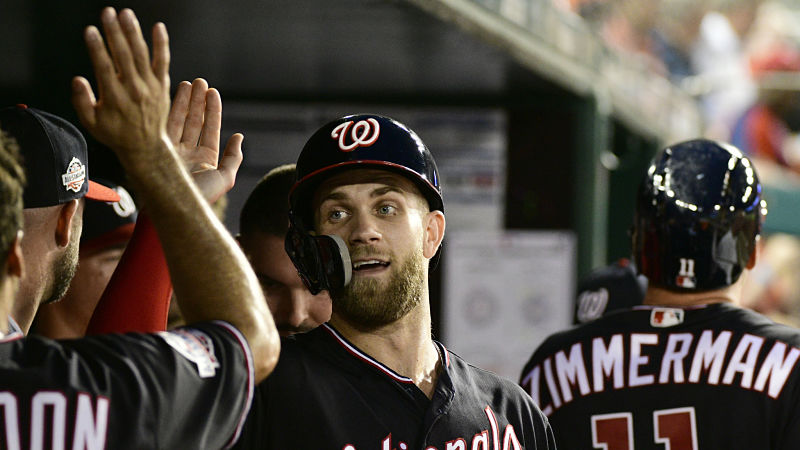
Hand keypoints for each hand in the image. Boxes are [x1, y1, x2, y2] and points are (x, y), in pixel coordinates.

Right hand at [71, 7, 171, 169]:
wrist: (146, 147)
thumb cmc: (116, 134)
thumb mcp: (92, 124)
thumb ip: (82, 102)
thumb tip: (77, 80)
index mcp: (114, 98)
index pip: (104, 67)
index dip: (97, 48)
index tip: (90, 30)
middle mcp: (134, 90)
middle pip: (123, 56)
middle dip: (114, 32)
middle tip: (107, 12)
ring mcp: (150, 87)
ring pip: (142, 55)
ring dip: (134, 32)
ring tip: (126, 14)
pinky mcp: (162, 86)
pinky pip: (163, 62)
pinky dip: (161, 44)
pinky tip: (158, 27)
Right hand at [166, 79, 242, 203]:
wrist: (173, 209)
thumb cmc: (199, 198)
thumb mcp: (224, 178)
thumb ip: (233, 158)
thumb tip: (239, 136)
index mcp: (205, 158)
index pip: (210, 129)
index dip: (212, 110)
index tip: (213, 92)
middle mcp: (188, 153)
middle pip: (194, 121)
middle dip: (197, 101)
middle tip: (199, 82)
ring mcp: (172, 151)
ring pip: (178, 121)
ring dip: (183, 102)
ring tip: (187, 83)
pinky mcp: (157, 150)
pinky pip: (163, 127)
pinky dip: (167, 111)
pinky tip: (168, 96)